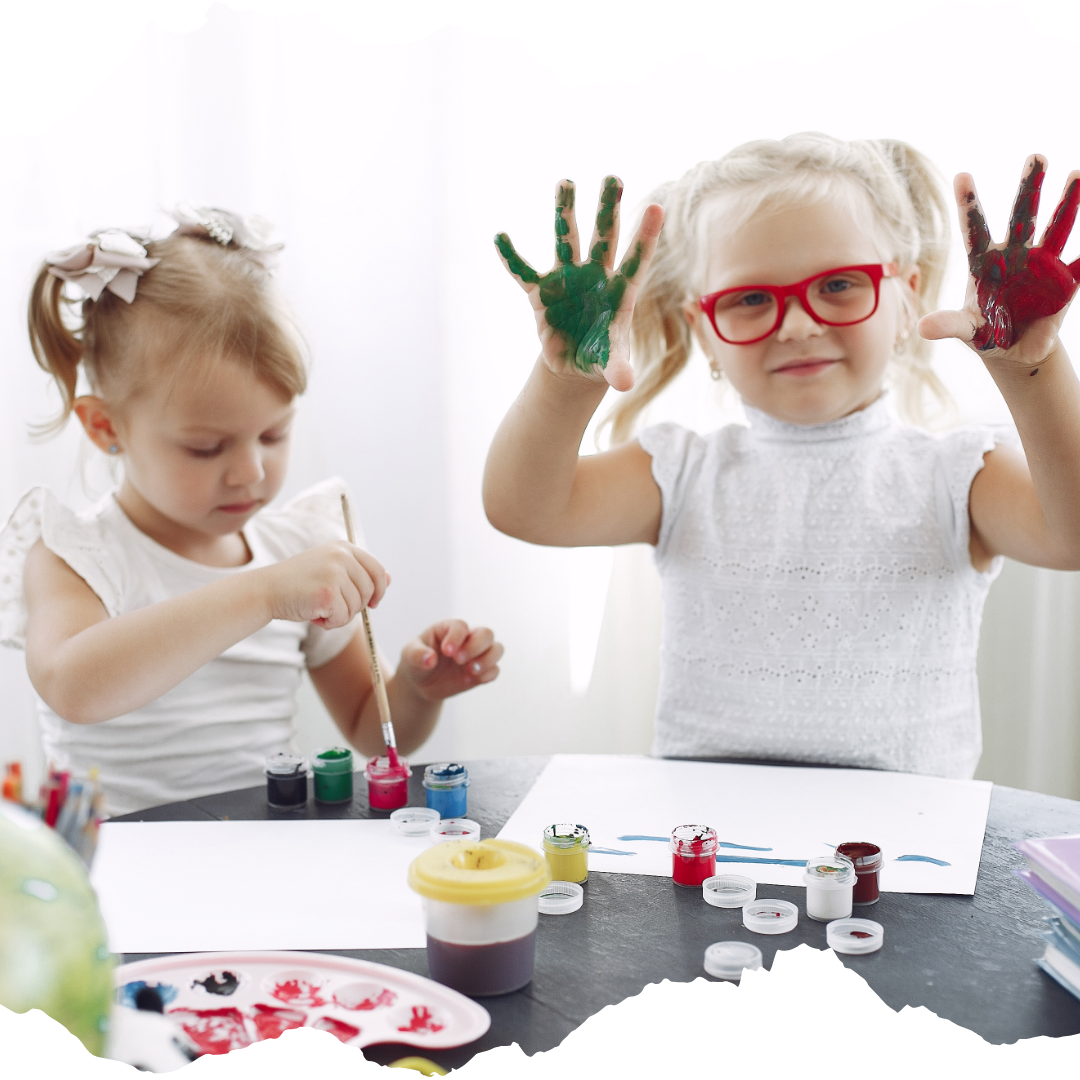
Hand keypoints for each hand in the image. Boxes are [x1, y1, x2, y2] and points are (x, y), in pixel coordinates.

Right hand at [263, 542, 387, 627]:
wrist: (266, 590)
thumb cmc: (299, 584)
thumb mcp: (331, 570)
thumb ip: (359, 573)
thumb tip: (389, 579)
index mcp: (344, 548)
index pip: (377, 569)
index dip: (379, 589)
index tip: (374, 603)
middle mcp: (341, 556)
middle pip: (370, 590)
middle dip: (356, 605)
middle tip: (333, 607)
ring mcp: (335, 573)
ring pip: (357, 606)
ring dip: (340, 615)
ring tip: (319, 609)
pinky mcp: (328, 592)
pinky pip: (343, 617)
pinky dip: (330, 622)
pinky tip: (314, 615)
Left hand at [397, 619, 502, 701]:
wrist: (421, 683)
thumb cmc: (415, 662)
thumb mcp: (409, 656)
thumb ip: (417, 655)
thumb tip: (430, 660)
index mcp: (449, 628)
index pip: (461, 626)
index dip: (457, 637)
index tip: (446, 652)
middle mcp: (467, 639)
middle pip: (486, 633)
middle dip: (476, 647)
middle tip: (458, 660)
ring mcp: (476, 655)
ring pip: (497, 649)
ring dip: (488, 660)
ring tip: (471, 670)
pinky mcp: (481, 672)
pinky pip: (494, 670)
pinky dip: (487, 675)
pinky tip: (471, 680)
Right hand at [495, 177, 664, 390]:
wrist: (575, 364)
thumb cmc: (601, 358)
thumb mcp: (611, 364)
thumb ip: (618, 368)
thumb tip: (625, 383)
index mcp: (620, 291)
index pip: (636, 260)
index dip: (645, 236)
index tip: (658, 207)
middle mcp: (595, 277)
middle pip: (604, 238)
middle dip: (608, 209)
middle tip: (614, 177)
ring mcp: (567, 280)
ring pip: (566, 240)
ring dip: (565, 211)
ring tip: (565, 181)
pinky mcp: (541, 293)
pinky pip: (524, 272)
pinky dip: (511, 258)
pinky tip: (500, 237)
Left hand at [920, 156, 1079, 362]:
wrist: (1014, 351)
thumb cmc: (985, 334)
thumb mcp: (967, 331)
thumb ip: (949, 325)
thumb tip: (922, 328)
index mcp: (985, 263)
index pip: (974, 229)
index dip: (969, 204)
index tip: (961, 175)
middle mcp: (1015, 255)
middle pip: (1021, 217)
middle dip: (1029, 188)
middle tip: (1036, 156)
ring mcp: (1042, 265)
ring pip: (1056, 229)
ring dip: (1067, 203)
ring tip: (1076, 172)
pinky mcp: (1065, 282)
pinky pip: (1079, 267)